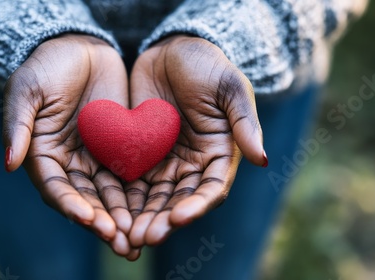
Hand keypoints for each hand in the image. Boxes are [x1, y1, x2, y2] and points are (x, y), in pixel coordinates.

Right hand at [3, 34, 137, 258]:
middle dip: (103, 223)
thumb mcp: (27, 91)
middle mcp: (70, 164)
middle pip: (86, 200)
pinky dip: (139, 196)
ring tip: (139, 241)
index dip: (71, 205)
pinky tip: (153, 212)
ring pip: (110, 196)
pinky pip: (130, 176)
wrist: (79, 47)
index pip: (57, 188)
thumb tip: (8, 164)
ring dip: (124, 219)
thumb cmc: (47, 66)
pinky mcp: (120, 149)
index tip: (88, 218)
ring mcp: (96, 158)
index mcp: (44, 156)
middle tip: (122, 243)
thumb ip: (18, 127)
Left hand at [127, 35, 267, 247]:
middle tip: (146, 237)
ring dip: (142, 217)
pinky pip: (132, 180)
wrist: (172, 50)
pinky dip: (125, 198)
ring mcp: (166, 160)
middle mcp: (193, 164)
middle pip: (179, 199)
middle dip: (163, 220)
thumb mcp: (230, 88)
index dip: (197, 205)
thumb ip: (244, 123)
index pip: (210, 188)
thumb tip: (262, 159)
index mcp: (219, 154)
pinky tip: (113, 212)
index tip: (179, 218)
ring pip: (154, 197)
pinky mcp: (140, 153)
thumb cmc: (207, 65)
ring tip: (128, 235)